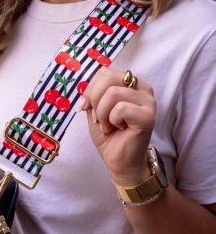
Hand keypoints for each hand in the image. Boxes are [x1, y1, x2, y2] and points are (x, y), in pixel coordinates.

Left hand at [78, 67, 155, 184]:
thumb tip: (84, 92)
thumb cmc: (108, 134)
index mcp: (129, 83)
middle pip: (108, 79)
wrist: (118, 160)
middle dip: (94, 101)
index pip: (104, 72)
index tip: (88, 109)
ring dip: (102, 114)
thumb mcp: (94, 110)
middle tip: (98, 119)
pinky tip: (117, 129)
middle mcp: (142, 87)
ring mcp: (148, 101)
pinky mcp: (148, 116)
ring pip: (113, 93)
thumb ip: (92, 95)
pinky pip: (121, 108)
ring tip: (107, 126)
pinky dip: (112, 120)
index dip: (90, 91)